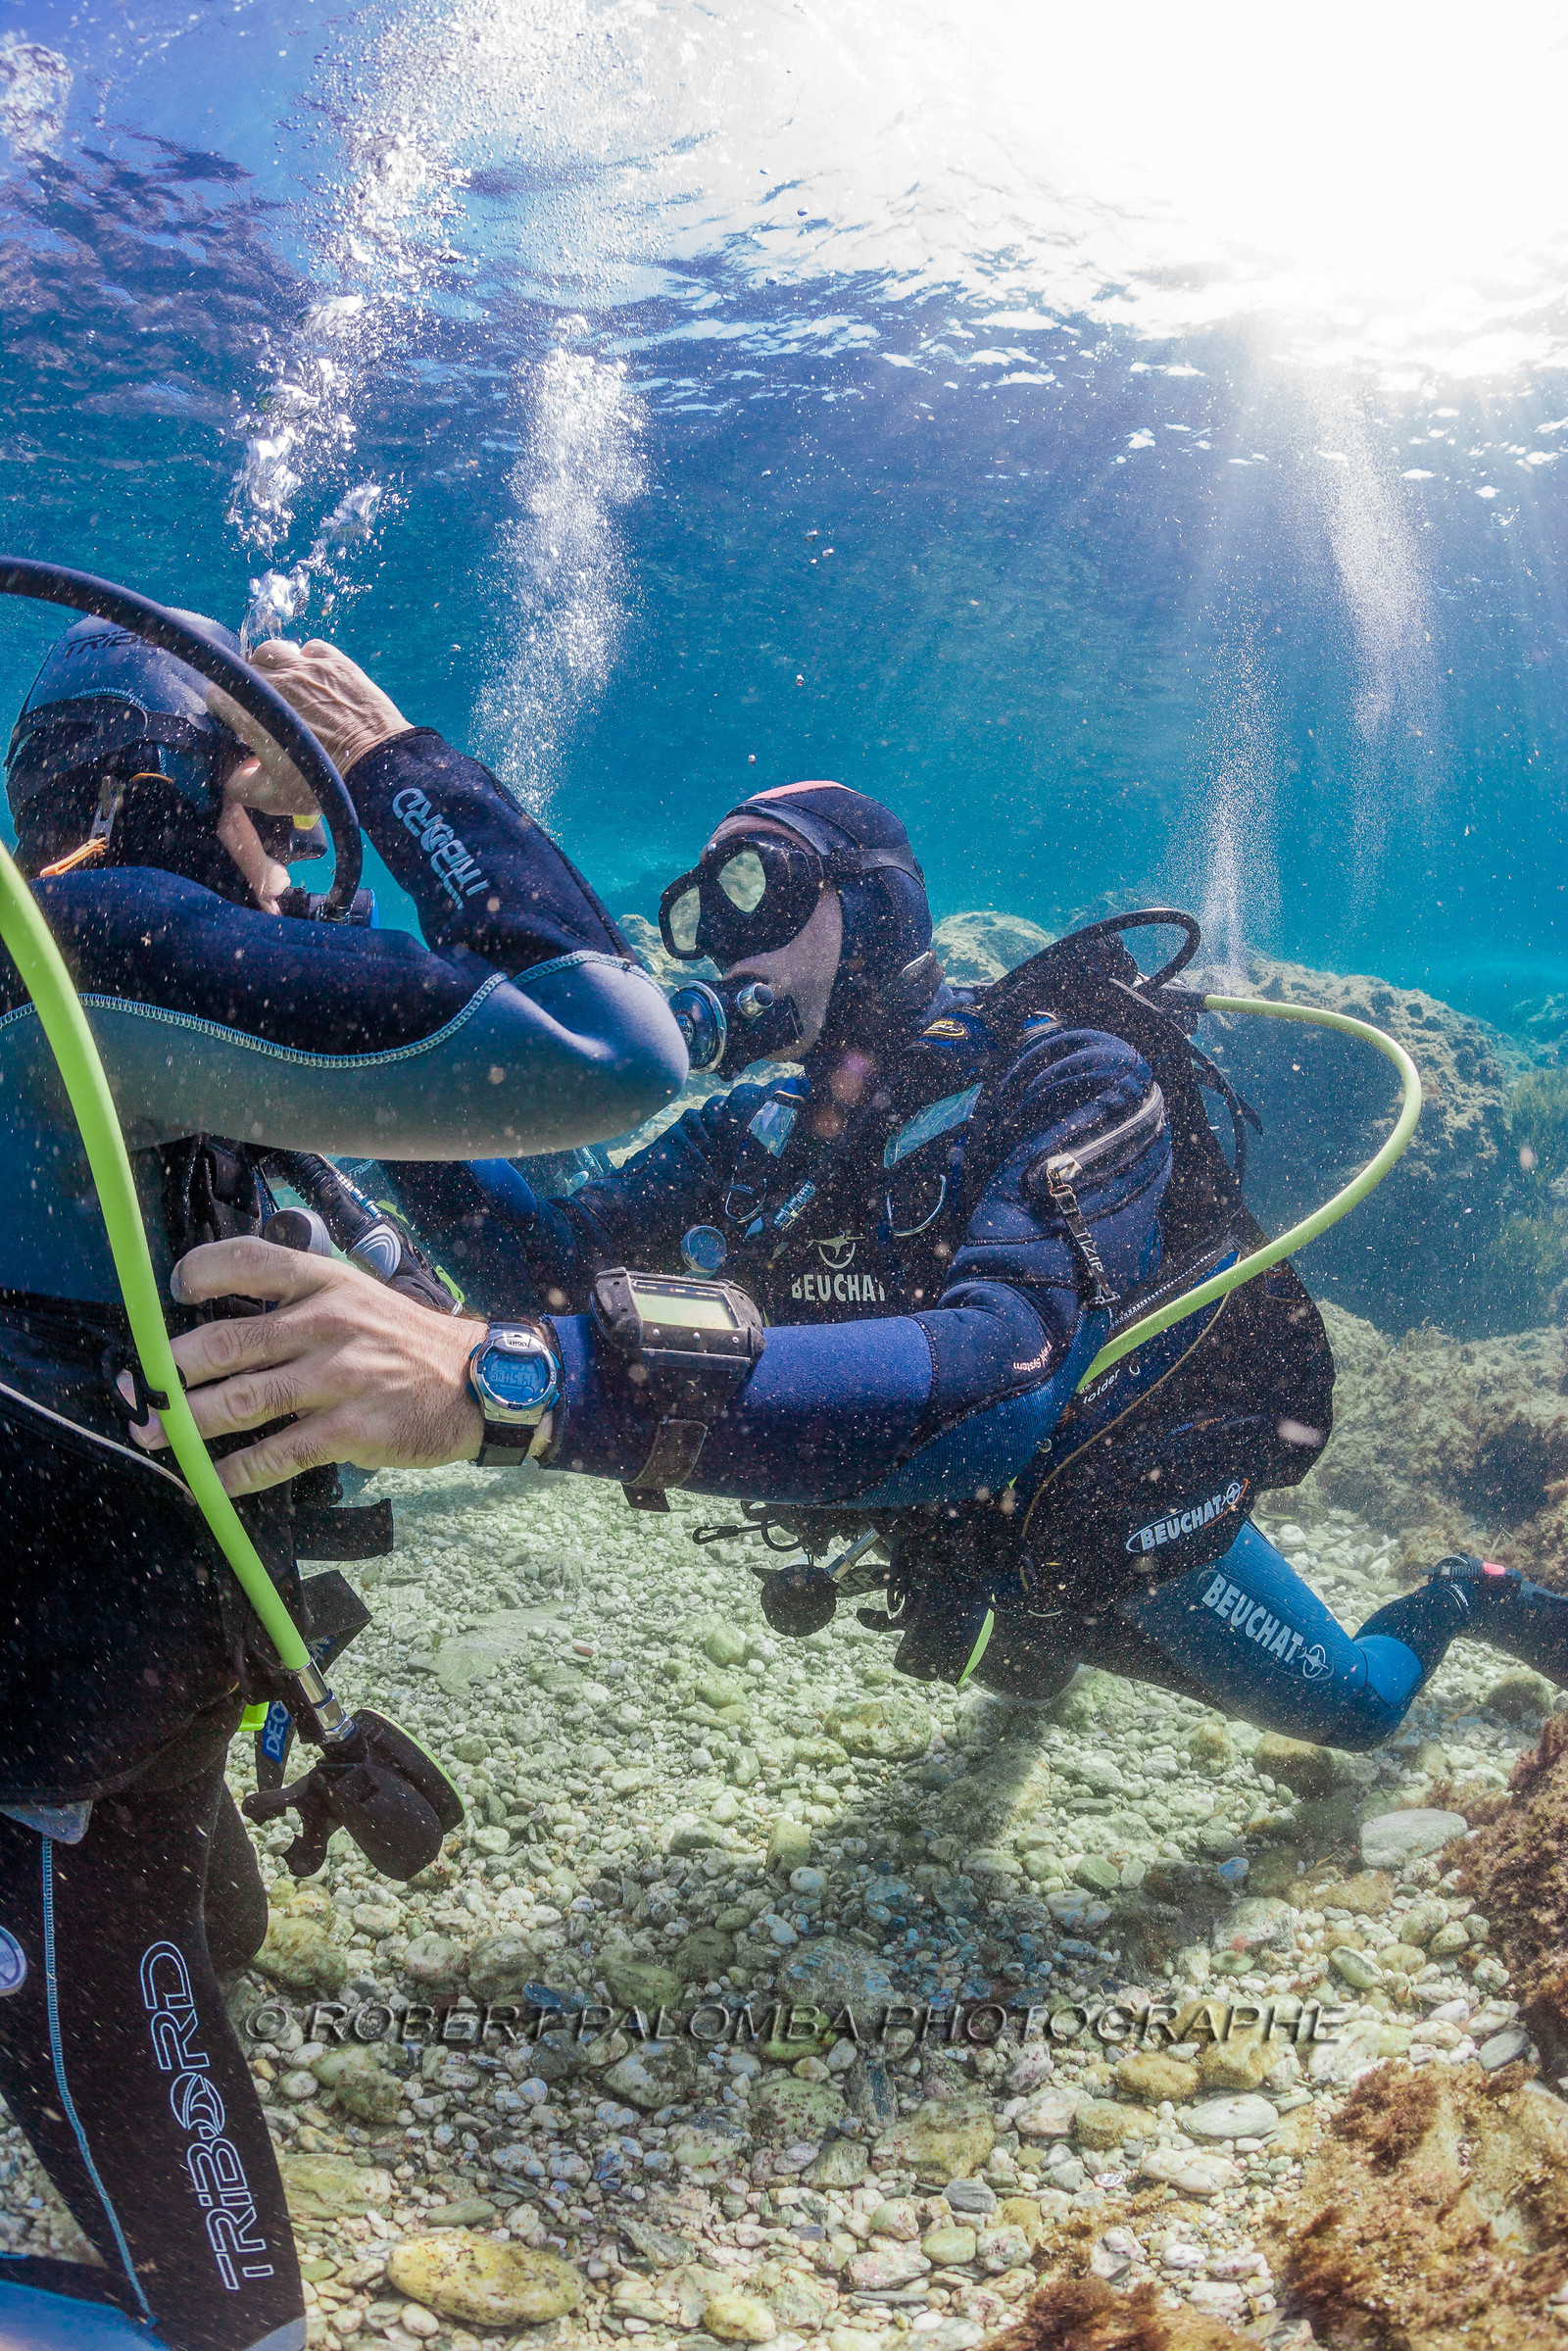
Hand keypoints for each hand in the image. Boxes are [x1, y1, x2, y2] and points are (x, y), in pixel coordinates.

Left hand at [130, 1239, 485, 1494]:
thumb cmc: (407, 1342)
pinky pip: (277, 1455)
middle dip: (170, 1369)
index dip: (202, 1272)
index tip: (174, 1291)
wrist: (477, 1383)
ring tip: (156, 1435)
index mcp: (328, 1283)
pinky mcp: (350, 1430)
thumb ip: (301, 1301)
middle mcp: (328, 1325)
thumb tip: (226, 1323)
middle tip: (142, 1388)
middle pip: (228, 1342)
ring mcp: (339, 1378)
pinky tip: (209, 1483)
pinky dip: (234, 1474)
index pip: (252, 1261)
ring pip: (241, 1401)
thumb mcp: (361, 1296)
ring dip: (187, 1423)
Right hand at [211, 638, 409, 785]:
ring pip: (273, 650)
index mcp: (250, 711)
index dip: (226, 712)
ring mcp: (305, 667)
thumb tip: (233, 773)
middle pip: (244, 670)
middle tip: (265, 710)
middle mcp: (273, 681)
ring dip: (273, 665)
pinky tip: (316, 680)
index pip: (216, 695)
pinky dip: (309, 660)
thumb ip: (239, 785)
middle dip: (249, 689)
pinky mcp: (335, 663)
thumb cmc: (322, 784)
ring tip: (284, 686)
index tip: (239, 725)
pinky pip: (311, 648)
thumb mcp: (271, 797)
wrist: (375, 768)